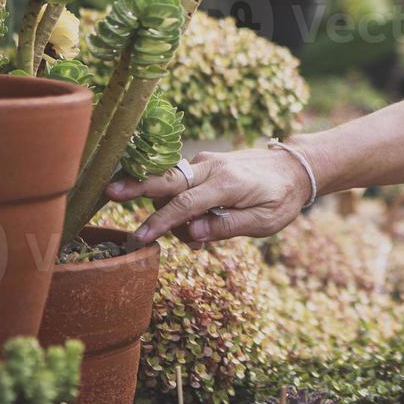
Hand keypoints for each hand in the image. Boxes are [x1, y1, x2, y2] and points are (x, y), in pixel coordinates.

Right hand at [108, 147, 312, 244]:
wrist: (295, 168)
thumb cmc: (281, 198)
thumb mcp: (264, 222)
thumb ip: (228, 227)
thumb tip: (192, 233)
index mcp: (228, 183)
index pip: (185, 204)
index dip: (160, 222)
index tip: (140, 238)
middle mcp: (213, 168)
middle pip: (167, 179)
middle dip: (137, 186)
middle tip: (109, 193)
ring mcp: (207, 163)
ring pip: (171, 184)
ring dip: (167, 211)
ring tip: (191, 240)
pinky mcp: (205, 164)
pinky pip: (181, 182)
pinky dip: (176, 201)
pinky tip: (191, 225)